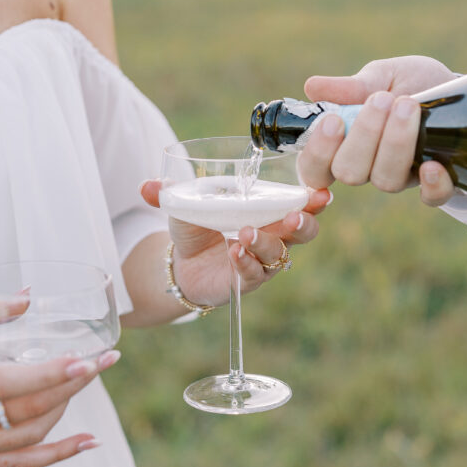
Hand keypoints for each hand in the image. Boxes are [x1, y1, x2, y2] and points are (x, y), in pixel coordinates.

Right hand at [0, 308, 118, 466]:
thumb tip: (29, 296)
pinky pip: (19, 465)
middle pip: (25, 411)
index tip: (83, 359)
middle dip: (72, 384)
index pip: (2, 385)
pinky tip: (89, 442)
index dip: (46, 374)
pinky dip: (59, 456)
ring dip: (66, 408)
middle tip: (104, 359)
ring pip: (27, 436)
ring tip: (87, 379)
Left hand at [140, 181, 332, 306]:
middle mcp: (273, 235)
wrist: (180, 263)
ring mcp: (262, 260)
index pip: (300, 202)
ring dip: (267, 242)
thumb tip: (145, 186)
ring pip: (279, 254)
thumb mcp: (183, 204)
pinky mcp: (247, 281)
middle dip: (303, 223)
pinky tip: (234, 253)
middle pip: (304, 232)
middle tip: (293, 217)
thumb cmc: (195, 226)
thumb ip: (168, 193)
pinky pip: (255, 274)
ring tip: (245, 233)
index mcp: (267, 210)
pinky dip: (246, 262)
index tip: (321, 192)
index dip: (314, 199)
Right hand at [298, 55, 456, 205]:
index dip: (318, 153)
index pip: (315, 167)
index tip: (333, 120)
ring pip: (387, 181)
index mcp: (344, 145)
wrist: (451, 86)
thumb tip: (312, 87)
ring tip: (407, 105)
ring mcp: (401, 176)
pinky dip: (431, 185)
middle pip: (350, 174)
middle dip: (364, 136)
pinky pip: (432, 197)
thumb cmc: (407, 82)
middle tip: (382, 99)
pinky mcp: (435, 182)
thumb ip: (351, 86)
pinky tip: (433, 164)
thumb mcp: (381, 76)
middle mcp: (368, 166)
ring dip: (395, 145)